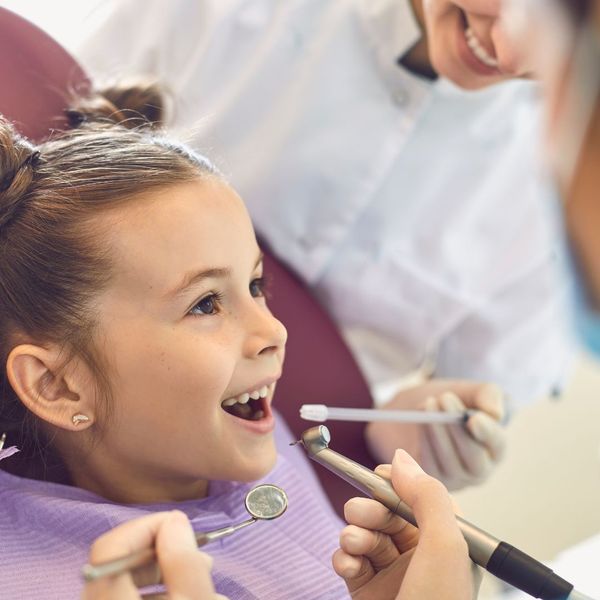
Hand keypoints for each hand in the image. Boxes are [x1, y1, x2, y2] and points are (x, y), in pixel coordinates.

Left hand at [82, 510, 225, 598]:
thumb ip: (184, 562)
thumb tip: (174, 521)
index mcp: (108, 597)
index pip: (110, 546)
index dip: (146, 527)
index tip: (181, 526)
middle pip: (121, 565)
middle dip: (165, 554)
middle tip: (202, 559)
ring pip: (130, 585)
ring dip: (169, 577)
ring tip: (206, 586)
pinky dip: (163, 595)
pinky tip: (189, 596)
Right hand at [332, 450, 479, 599]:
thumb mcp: (445, 547)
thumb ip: (427, 496)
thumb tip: (401, 459)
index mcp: (444, 541)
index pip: (416, 497)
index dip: (395, 484)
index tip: (377, 477)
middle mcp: (418, 555)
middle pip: (385, 512)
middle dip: (368, 509)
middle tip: (361, 515)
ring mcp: (391, 574)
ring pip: (364, 532)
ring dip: (353, 533)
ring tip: (354, 545)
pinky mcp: (366, 590)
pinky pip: (348, 559)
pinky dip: (343, 557)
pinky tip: (347, 564)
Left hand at [366, 380, 505, 489]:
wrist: (415, 411)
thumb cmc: (449, 401)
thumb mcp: (469, 390)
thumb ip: (487, 395)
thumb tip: (494, 413)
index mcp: (495, 448)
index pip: (497, 444)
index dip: (487, 433)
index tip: (474, 418)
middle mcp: (478, 470)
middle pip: (474, 460)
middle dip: (457, 430)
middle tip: (444, 398)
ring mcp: (454, 479)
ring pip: (449, 463)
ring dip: (437, 431)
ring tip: (429, 403)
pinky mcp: (430, 480)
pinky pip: (428, 467)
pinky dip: (424, 442)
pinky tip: (420, 420)